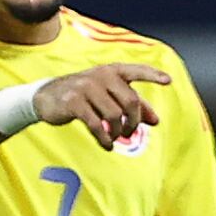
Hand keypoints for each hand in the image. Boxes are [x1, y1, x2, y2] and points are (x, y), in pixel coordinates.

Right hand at [36, 63, 169, 148]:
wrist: (46, 97)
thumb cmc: (83, 95)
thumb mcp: (107, 95)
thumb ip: (132, 105)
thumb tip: (155, 121)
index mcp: (112, 71)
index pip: (136, 70)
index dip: (153, 75)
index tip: (168, 81)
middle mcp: (101, 76)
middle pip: (131, 101)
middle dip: (134, 121)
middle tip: (130, 133)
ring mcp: (87, 88)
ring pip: (115, 115)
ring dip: (118, 132)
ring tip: (115, 138)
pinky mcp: (74, 103)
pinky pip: (96, 125)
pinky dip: (104, 138)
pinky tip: (107, 145)